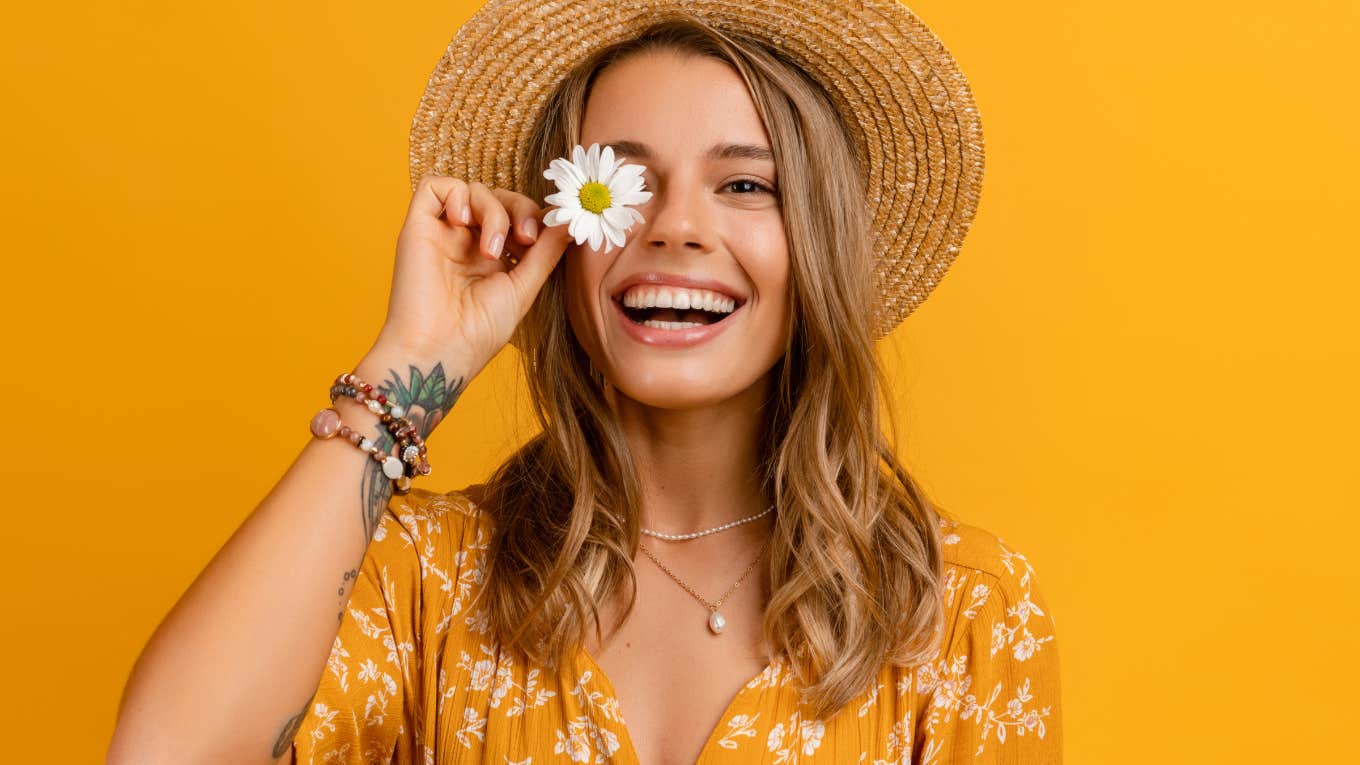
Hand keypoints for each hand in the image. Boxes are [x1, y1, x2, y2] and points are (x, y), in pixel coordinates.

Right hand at [369, 174, 572, 375]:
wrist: (439, 349)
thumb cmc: (479, 331)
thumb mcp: (524, 287)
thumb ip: (546, 251)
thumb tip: (570, 221)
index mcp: (492, 258)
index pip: (517, 217)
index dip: (533, 218)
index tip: (542, 240)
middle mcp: (466, 242)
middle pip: (498, 198)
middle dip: (519, 209)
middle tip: (526, 238)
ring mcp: (443, 233)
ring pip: (473, 190)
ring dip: (493, 211)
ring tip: (491, 250)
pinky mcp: (418, 227)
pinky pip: (435, 186)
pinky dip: (456, 194)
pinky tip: (462, 221)